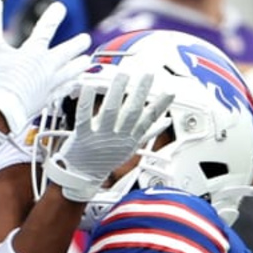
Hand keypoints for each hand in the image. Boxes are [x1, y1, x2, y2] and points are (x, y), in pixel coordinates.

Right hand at [0, 0, 92, 137]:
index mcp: (33, 54)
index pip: (45, 30)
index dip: (53, 17)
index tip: (60, 8)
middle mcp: (45, 69)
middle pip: (66, 53)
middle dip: (76, 44)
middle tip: (85, 39)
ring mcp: (48, 87)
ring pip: (70, 74)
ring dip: (79, 66)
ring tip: (86, 61)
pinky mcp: (45, 102)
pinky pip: (62, 92)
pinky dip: (70, 87)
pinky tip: (74, 85)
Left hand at [42, 68, 174, 202]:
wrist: (82, 176)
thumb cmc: (106, 159)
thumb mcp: (130, 147)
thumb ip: (148, 133)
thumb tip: (166, 123)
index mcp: (130, 139)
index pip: (148, 120)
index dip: (160, 106)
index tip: (170, 92)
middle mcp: (117, 138)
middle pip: (132, 113)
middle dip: (141, 92)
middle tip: (147, 75)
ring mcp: (99, 137)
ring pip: (110, 111)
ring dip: (117, 91)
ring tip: (123, 75)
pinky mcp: (82, 136)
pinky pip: (84, 117)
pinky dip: (87, 101)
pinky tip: (90, 86)